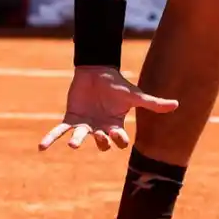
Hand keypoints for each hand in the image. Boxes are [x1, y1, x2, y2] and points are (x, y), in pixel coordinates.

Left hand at [39, 67, 178, 151]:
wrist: (97, 71)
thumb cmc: (117, 85)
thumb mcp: (134, 96)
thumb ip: (153, 103)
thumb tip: (177, 105)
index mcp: (115, 125)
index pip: (119, 140)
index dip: (119, 140)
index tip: (118, 134)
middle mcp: (100, 128)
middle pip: (101, 143)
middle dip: (101, 142)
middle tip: (100, 136)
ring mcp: (85, 125)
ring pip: (80, 138)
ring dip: (76, 141)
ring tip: (74, 145)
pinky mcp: (71, 118)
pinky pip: (59, 131)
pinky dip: (50, 138)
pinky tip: (41, 147)